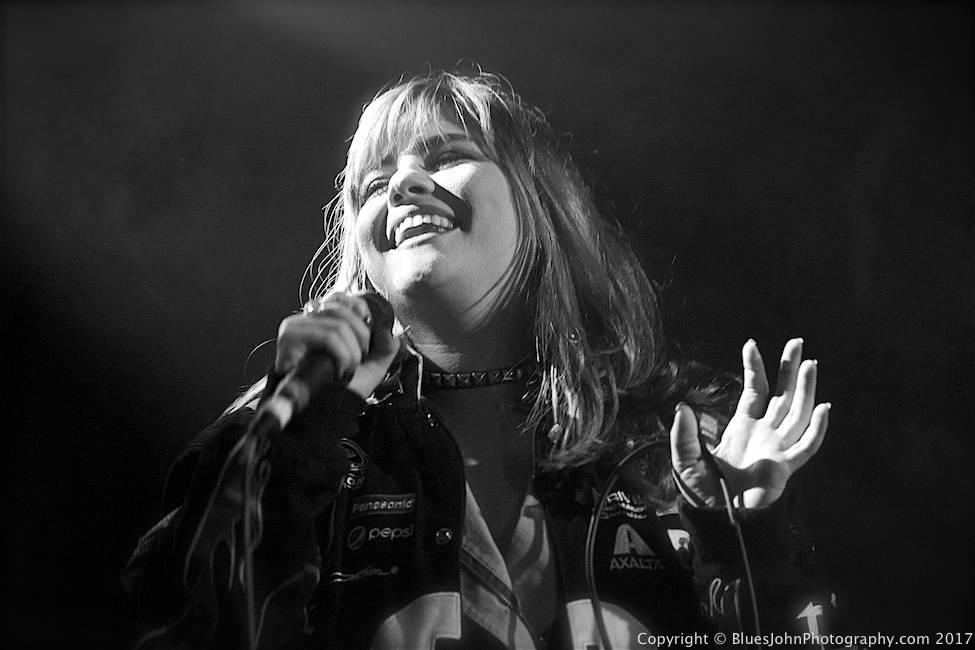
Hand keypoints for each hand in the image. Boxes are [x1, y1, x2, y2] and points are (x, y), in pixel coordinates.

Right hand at [275, 291, 399, 399]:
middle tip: (356, 363)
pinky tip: (338, 373)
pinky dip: (343, 356)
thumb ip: (385, 347)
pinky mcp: (289, 338)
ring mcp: (295, 327)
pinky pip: (329, 337)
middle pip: (343, 309)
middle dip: (361, 339)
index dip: (359, 313)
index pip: (340, 298)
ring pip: (339, 325)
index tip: (366, 340)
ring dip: (352, 353)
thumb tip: (392, 331)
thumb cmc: (338, 392)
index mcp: (321, 321)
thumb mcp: (370, 368)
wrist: (316, 418)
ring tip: (345, 372)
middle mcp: (305, 319)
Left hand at [670, 338, 829, 507]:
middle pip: (782, 396)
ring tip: (810, 363)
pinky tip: (823, 408)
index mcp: (742, 429)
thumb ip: (684, 434)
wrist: (717, 520)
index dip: (755, 368)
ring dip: (805, 389)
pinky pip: (805, 446)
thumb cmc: (703, 492)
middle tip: (797, 343)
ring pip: (797, 413)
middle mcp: (763, 435)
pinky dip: (816, 428)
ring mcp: (776, 450)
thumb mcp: (685, 459)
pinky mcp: (784, 468)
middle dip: (789, 370)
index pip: (754, 391)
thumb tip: (683, 407)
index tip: (752, 345)